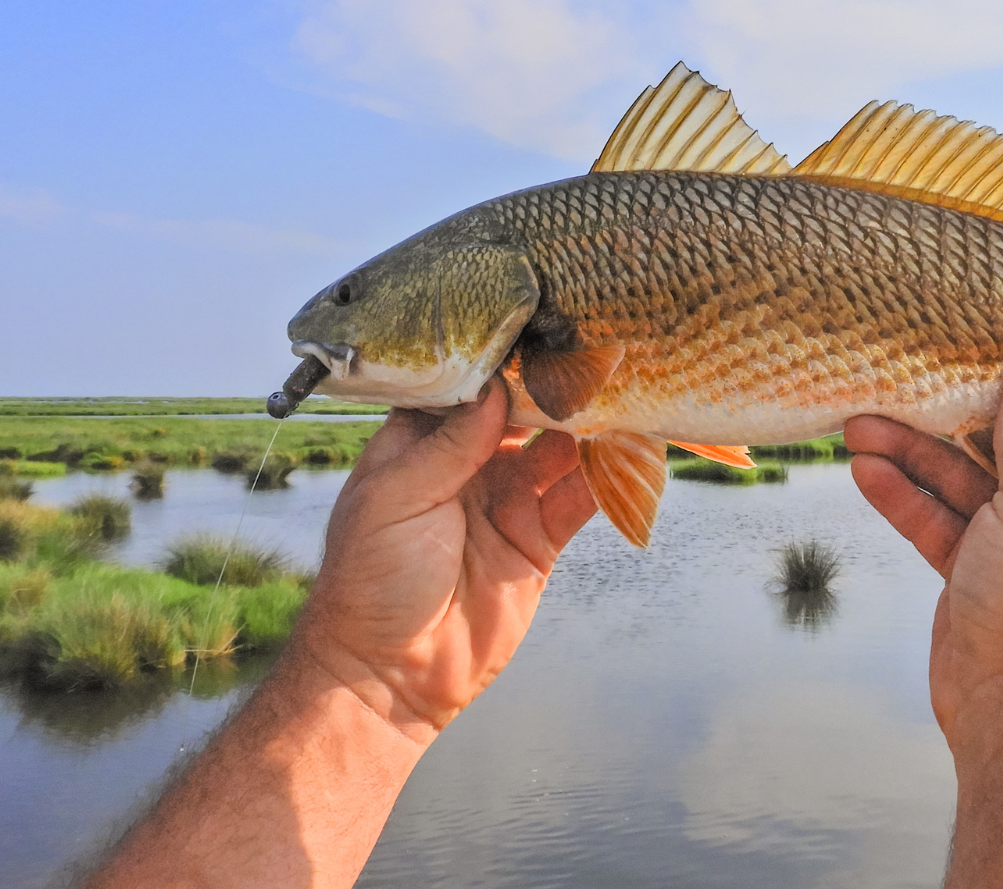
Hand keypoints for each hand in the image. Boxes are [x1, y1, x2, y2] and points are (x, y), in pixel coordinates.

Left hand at [291, 380, 595, 742]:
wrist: (390, 675)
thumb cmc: (371, 581)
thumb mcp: (396, 500)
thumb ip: (448, 444)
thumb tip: (495, 387)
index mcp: (421, 443)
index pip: (470, 385)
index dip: (505, 359)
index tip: (544, 327)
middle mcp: (469, 463)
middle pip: (524, 411)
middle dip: (558, 387)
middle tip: (600, 355)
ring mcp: (507, 499)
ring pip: (560, 449)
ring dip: (591, 426)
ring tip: (625, 393)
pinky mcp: (539, 540)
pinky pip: (580, 499)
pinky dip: (607, 478)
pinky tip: (631, 451)